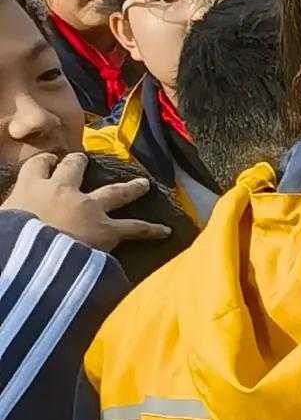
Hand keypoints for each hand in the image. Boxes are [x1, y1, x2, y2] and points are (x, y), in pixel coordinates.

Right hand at [4, 149, 147, 252]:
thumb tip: (12, 224)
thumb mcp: (5, 221)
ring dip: (130, 188)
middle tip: (83, 159)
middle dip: (78, 163)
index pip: (37, 166)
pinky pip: (134, 228)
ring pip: (114, 192)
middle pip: (73, 168)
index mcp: (30, 188)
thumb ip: (12, 216)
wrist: (31, 260)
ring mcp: (88, 208)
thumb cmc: (11, 242)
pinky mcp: (106, 230)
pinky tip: (166, 231)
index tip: (48, 161)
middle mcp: (62, 190)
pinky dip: (151, 230)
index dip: (44, 162)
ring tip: (143, 184)